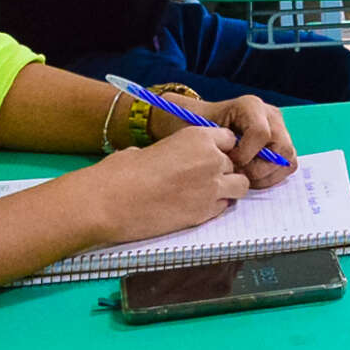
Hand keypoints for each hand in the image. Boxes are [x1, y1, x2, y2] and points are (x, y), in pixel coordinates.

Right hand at [84, 125, 250, 242]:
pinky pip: (224, 207)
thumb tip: (173, 158)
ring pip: (240, 186)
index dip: (219, 149)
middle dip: (222, 171)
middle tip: (199, 180)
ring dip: (227, 189)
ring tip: (203, 194)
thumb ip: (175, 151)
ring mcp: (212, 188)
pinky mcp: (206, 213)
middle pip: (234, 164)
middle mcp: (212, 160)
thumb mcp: (153, 148)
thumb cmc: (121, 172)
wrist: (109, 202)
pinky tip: (193, 207)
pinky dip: (215, 207)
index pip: (229, 139)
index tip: (206, 157)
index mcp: (198, 137)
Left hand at [179, 92, 297, 185]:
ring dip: (266, 174)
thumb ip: (177, 107)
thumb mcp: (187, 118)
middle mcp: (270, 115)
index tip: (226, 161)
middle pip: (280, 147)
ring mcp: (280, 131)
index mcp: (250, 106)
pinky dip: (271, 177)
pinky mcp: (282, 147)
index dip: (245, 154)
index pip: (261, 133)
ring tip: (242, 176)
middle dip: (258, 167)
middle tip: (236, 173)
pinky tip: (250, 178)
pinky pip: (287, 167)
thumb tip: (167, 100)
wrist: (202, 132)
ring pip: (287, 158)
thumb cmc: (194, 125)